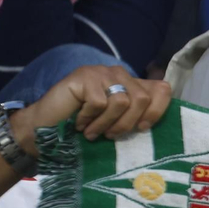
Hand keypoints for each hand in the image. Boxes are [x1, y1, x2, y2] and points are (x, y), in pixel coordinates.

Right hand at [8, 65, 171, 154]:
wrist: (45, 128)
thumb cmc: (84, 128)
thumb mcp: (116, 123)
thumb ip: (136, 117)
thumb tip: (158, 124)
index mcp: (132, 84)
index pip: (162, 89)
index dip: (157, 111)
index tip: (142, 128)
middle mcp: (119, 73)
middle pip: (142, 99)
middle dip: (127, 124)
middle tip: (110, 135)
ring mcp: (101, 72)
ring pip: (122, 102)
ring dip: (106, 124)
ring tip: (93, 132)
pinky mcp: (84, 76)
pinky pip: (100, 103)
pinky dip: (90, 119)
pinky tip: (79, 122)